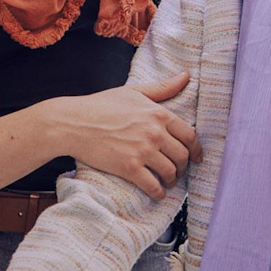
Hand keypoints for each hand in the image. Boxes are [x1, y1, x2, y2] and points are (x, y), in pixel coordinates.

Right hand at [47, 72, 202, 199]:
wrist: (73, 123)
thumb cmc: (102, 105)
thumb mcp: (134, 92)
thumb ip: (162, 88)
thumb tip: (186, 76)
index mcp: (158, 113)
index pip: (189, 135)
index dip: (196, 149)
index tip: (196, 157)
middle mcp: (154, 133)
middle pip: (182, 156)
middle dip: (183, 166)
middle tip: (179, 170)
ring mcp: (142, 151)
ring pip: (170, 172)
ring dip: (172, 180)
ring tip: (167, 181)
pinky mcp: (129, 168)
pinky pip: (153, 186)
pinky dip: (158, 193)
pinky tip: (157, 193)